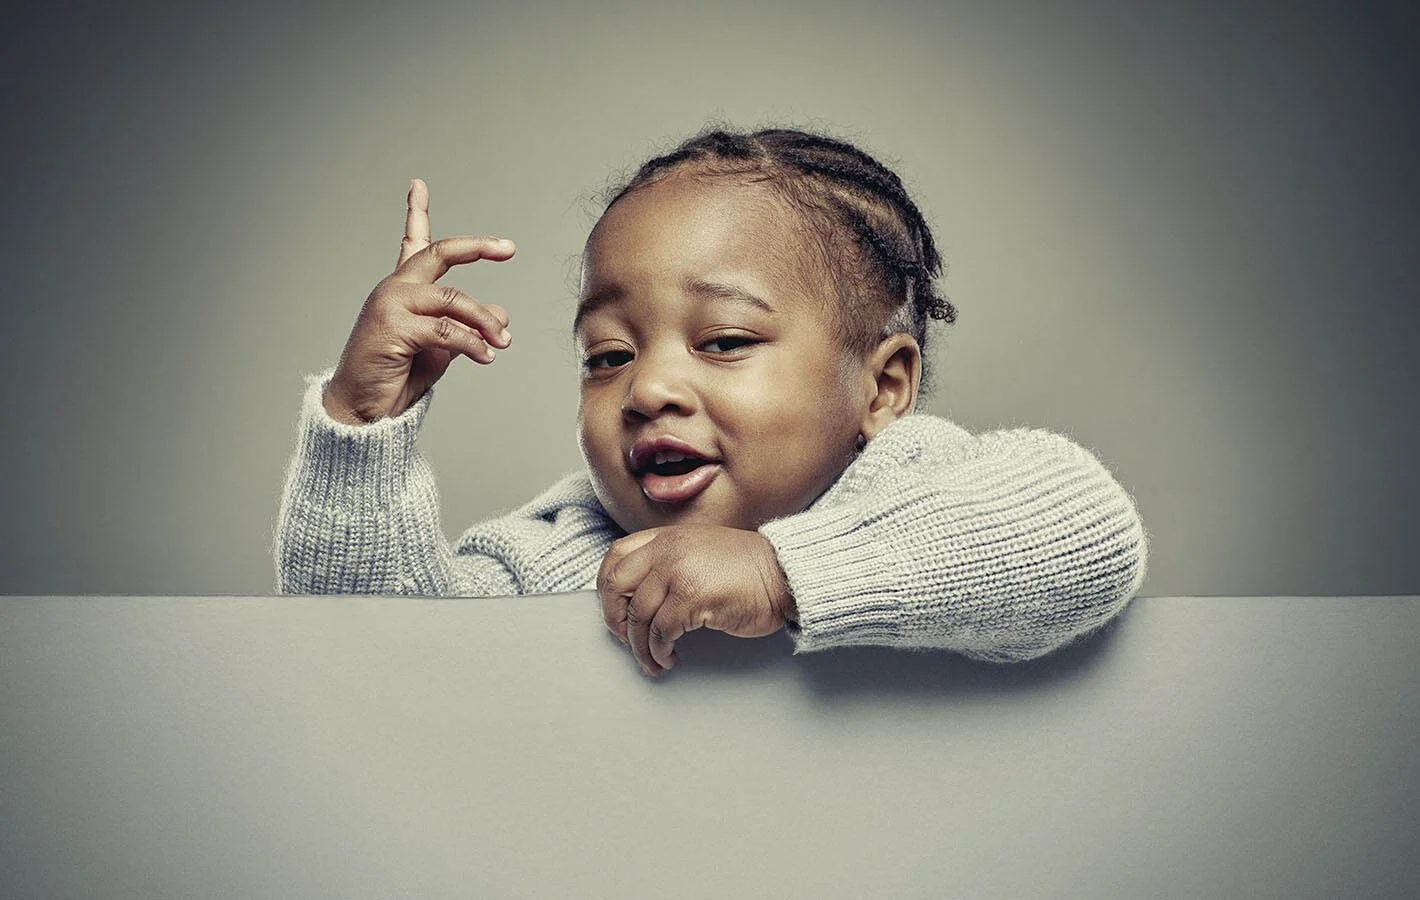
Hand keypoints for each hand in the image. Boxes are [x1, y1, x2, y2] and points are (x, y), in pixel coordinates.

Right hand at [323, 178, 516, 424]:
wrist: (365, 410)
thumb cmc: (396, 376)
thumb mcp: (442, 348)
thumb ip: (467, 326)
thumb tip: (502, 314)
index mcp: (403, 289)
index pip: (411, 243)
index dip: (415, 212)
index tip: (418, 185)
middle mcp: (394, 289)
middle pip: (439, 253)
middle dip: (476, 247)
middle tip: (508, 249)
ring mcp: (391, 305)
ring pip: (454, 299)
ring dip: (485, 322)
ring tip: (502, 343)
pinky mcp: (395, 328)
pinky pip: (447, 330)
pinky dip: (473, 343)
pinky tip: (485, 357)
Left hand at [597, 525, 797, 676]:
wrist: (786, 574)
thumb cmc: (749, 569)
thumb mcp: (700, 551)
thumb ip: (668, 562)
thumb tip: (638, 597)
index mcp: (667, 537)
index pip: (616, 557)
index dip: (607, 589)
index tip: (616, 611)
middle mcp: (668, 549)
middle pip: (616, 586)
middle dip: (615, 619)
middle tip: (625, 638)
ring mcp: (678, 571)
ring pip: (638, 615)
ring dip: (640, 646)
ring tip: (651, 659)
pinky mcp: (692, 597)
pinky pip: (661, 632)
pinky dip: (660, 650)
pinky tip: (669, 656)